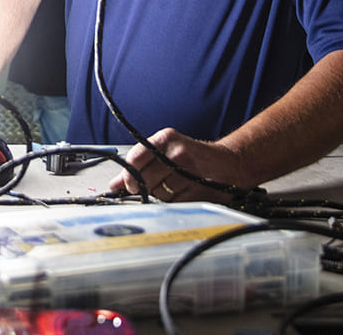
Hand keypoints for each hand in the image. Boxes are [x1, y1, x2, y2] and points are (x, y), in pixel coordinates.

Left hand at [107, 128, 247, 202]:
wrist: (229, 163)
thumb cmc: (193, 157)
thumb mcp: (164, 153)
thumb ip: (138, 167)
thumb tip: (114, 185)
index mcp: (164, 139)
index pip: (135, 159)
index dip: (128, 177)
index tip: (129, 185)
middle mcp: (176, 151)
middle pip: (145, 180)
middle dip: (145, 189)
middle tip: (153, 188)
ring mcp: (189, 169)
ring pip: (160, 194)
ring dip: (162, 197)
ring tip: (173, 187)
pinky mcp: (199, 187)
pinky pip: (176, 203)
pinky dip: (176, 203)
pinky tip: (183, 194)